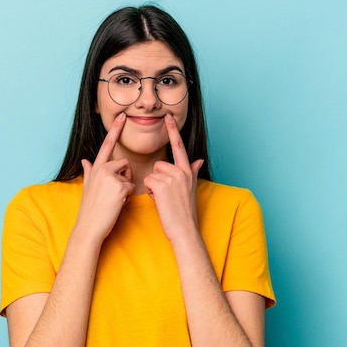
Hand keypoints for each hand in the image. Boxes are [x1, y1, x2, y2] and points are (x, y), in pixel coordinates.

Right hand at [76, 113, 134, 240]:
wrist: (89, 226)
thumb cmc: (90, 209)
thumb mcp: (87, 187)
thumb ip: (89, 172)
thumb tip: (85, 161)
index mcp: (95, 167)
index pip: (107, 144)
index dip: (115, 130)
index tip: (123, 116)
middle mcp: (101, 169)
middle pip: (124, 163)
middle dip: (125, 176)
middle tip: (116, 192)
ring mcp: (110, 177)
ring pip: (129, 175)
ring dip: (126, 186)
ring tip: (114, 198)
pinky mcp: (119, 187)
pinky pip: (132, 187)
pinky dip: (128, 196)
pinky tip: (118, 203)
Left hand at [143, 114, 203, 241]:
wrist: (185, 229)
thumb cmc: (185, 211)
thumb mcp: (192, 188)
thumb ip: (193, 172)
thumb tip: (199, 161)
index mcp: (188, 171)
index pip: (179, 147)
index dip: (173, 131)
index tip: (168, 117)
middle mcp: (181, 171)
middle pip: (159, 165)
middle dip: (157, 179)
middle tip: (166, 195)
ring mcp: (172, 178)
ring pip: (152, 174)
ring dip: (153, 187)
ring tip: (163, 199)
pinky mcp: (161, 185)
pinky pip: (147, 182)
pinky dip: (149, 192)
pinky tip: (159, 201)